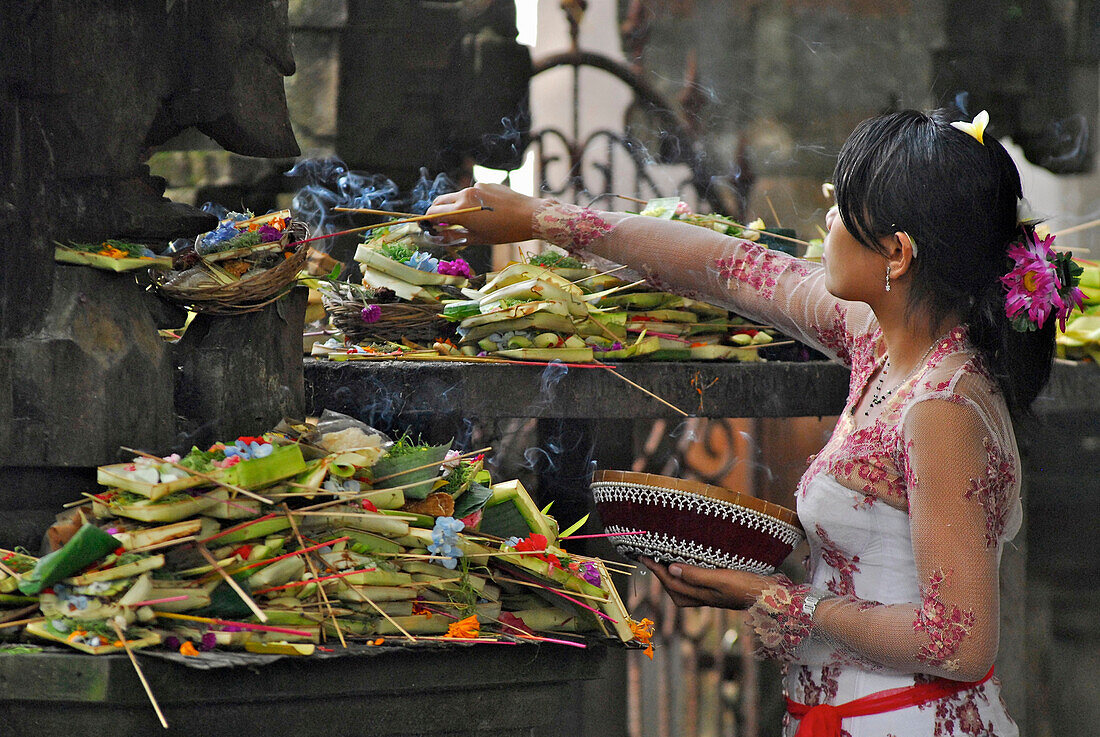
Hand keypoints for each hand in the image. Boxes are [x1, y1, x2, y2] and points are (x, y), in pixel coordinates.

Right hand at [425, 182, 549, 245]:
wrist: (530, 215)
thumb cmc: (505, 232)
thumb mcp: (478, 239)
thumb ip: (455, 236)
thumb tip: (439, 236)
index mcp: (461, 210)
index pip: (433, 213)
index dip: (428, 221)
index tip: (429, 227)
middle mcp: (465, 194)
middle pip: (440, 201)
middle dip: (436, 212)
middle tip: (441, 225)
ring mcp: (476, 187)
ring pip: (456, 196)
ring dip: (453, 207)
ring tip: (465, 220)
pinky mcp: (487, 184)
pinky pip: (471, 193)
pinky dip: (469, 202)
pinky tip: (483, 212)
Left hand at [641, 557, 770, 609]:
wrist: (772, 597)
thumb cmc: (748, 588)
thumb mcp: (721, 579)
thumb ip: (696, 575)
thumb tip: (670, 569)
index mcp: (700, 596)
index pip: (670, 582)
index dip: (655, 569)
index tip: (642, 556)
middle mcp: (702, 597)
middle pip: (673, 587)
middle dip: (659, 573)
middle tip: (649, 556)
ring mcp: (710, 595)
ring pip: (682, 588)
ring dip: (671, 575)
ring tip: (663, 559)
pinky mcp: (719, 590)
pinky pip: (694, 584)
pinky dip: (685, 575)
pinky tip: (689, 565)